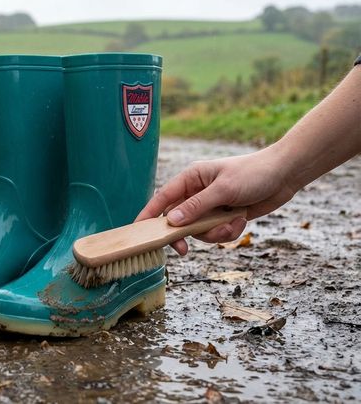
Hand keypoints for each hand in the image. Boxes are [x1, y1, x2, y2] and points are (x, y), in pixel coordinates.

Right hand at [135, 148, 297, 254]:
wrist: (285, 175)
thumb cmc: (253, 173)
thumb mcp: (223, 189)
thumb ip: (196, 207)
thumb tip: (171, 222)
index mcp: (191, 179)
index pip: (162, 199)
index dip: (148, 215)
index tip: (138, 232)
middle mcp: (196, 193)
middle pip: (177, 221)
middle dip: (185, 235)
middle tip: (184, 250)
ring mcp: (210, 206)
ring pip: (197, 231)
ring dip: (213, 233)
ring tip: (232, 223)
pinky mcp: (223, 216)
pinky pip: (215, 233)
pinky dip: (227, 232)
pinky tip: (240, 221)